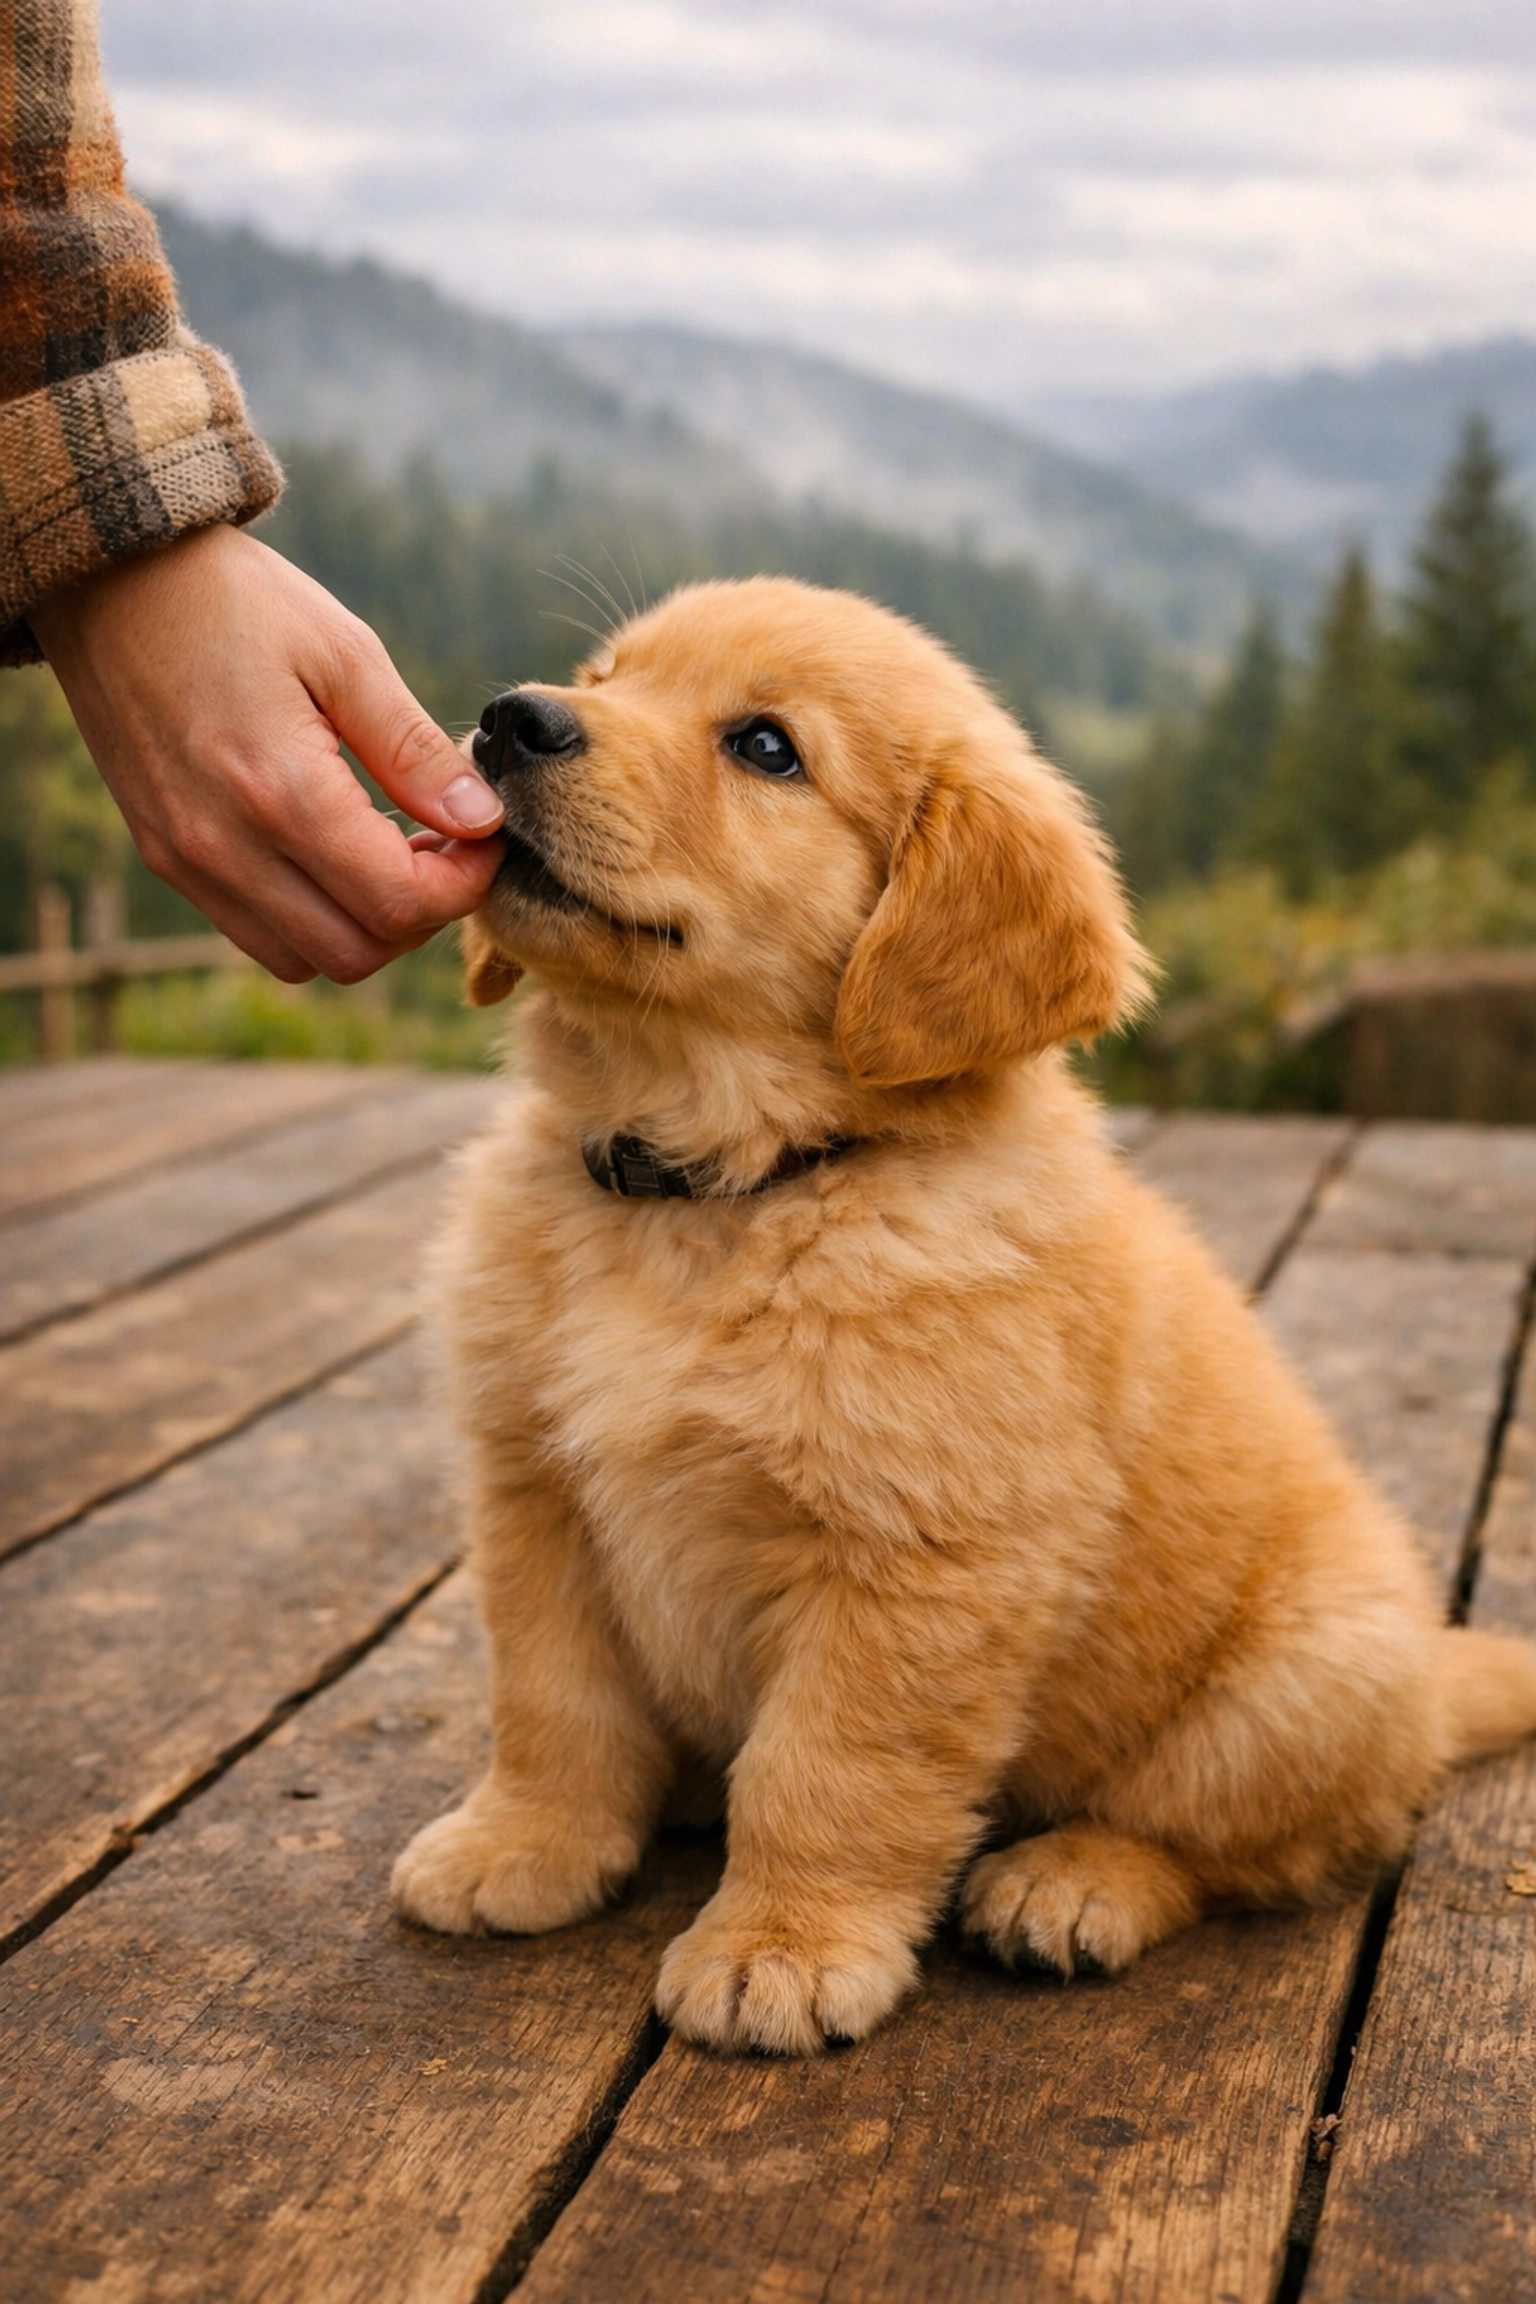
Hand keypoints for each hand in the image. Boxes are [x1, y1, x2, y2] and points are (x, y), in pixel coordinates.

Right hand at [30, 524, 504, 982]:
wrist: (110, 578)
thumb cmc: (235, 599)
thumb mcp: (345, 652)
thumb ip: (414, 750)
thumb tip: (482, 821)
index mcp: (279, 791)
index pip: (398, 903)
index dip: (463, 884)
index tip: (484, 836)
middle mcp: (224, 846)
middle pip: (358, 953)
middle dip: (421, 914)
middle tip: (444, 848)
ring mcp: (187, 860)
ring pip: (307, 959)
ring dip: (366, 925)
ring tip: (391, 851)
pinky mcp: (166, 857)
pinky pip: (258, 934)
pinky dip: (312, 919)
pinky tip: (334, 852)